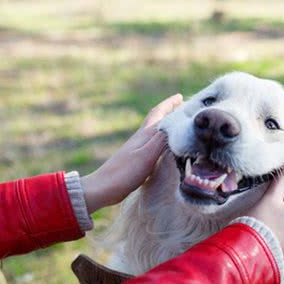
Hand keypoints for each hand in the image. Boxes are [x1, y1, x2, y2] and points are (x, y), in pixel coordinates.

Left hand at [81, 94, 182, 212]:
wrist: (103, 187)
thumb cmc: (125, 172)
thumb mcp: (147, 155)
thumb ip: (161, 139)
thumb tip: (176, 124)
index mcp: (143, 135)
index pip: (158, 114)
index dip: (169, 104)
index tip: (180, 96)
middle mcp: (139, 138)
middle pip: (155, 120)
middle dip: (167, 111)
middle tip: (180, 106)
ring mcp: (136, 148)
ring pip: (154, 131)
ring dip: (165, 125)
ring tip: (175, 124)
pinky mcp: (134, 159)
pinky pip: (152, 143)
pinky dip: (160, 140)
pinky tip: (162, 147)